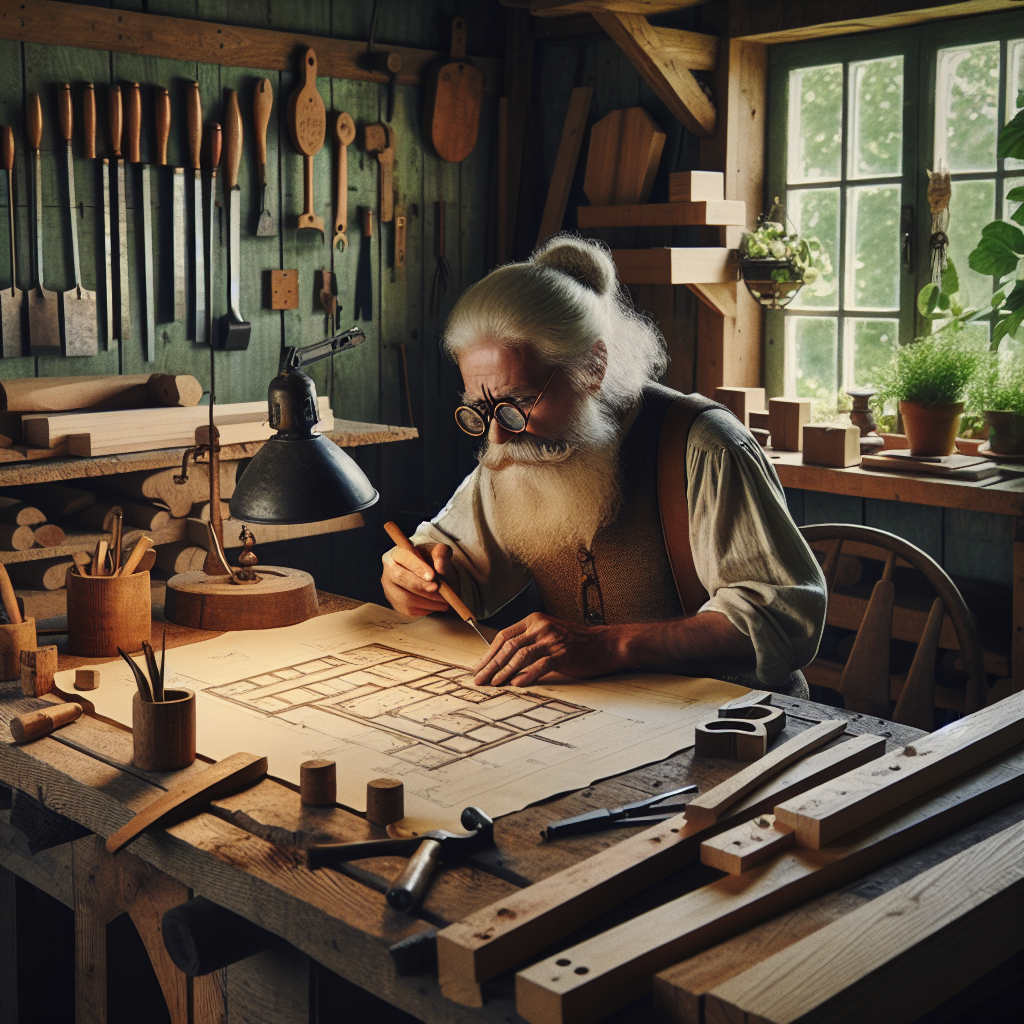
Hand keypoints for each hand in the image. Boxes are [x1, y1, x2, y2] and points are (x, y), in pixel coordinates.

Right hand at [381, 542, 454, 616]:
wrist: (428, 573)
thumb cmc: (431, 560)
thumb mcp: (438, 551)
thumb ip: (441, 553)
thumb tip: (440, 567)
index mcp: (396, 553)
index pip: (404, 558)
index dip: (417, 567)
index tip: (432, 575)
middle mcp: (388, 570)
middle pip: (400, 578)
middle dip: (421, 585)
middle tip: (437, 588)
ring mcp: (389, 588)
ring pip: (405, 598)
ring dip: (427, 601)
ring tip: (443, 600)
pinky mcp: (395, 603)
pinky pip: (408, 609)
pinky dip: (425, 609)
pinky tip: (436, 605)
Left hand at [473, 613, 619, 686]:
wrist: (604, 644)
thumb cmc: (574, 642)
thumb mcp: (548, 634)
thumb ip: (528, 641)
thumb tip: (502, 660)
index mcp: (534, 620)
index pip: (504, 636)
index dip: (489, 653)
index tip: (479, 667)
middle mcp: (541, 627)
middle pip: (508, 646)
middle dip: (491, 664)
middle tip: (479, 679)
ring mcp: (552, 639)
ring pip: (521, 655)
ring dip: (504, 671)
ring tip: (494, 683)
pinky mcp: (564, 653)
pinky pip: (541, 665)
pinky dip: (527, 675)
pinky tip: (517, 684)